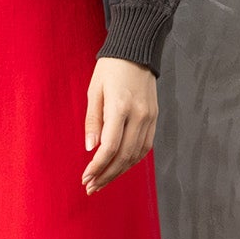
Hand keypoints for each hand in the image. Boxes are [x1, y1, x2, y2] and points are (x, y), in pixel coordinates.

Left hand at [82, 57, 157, 193]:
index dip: (97, 166)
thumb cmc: (109, 69)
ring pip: (136, 155)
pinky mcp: (154, 117)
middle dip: (106, 175)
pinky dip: (132, 160)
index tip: (85, 178)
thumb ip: (93, 120)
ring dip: (119, 172)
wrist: (137, 51)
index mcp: (121, 107)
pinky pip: (144, 146)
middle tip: (91, 187)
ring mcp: (149, 117)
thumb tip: (91, 148)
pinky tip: (118, 167)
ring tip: (102, 182)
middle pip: (124, 156)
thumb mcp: (94, 90)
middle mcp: (139, 115)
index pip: (110, 147)